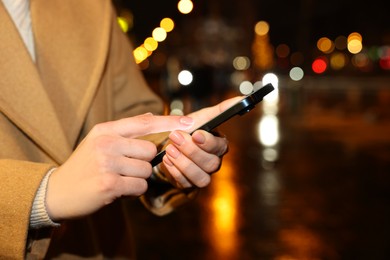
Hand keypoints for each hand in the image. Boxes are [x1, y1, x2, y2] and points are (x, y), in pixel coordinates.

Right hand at [46, 113, 193, 220]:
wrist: (57, 191)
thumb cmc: (84, 165)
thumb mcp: (99, 141)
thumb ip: (126, 130)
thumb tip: (152, 117)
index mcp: (106, 129)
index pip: (144, 122)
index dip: (169, 122)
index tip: (191, 122)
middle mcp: (106, 143)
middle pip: (150, 149)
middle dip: (145, 162)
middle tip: (127, 168)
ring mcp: (107, 163)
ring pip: (146, 169)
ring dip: (138, 178)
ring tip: (119, 179)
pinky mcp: (109, 184)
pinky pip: (140, 185)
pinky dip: (133, 190)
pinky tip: (118, 189)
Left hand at [161, 96, 242, 187]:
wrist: (166, 146)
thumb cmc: (187, 130)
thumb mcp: (201, 117)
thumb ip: (220, 109)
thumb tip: (242, 99)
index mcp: (218, 145)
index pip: (220, 146)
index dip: (208, 142)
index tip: (196, 133)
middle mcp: (214, 162)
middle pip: (210, 163)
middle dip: (191, 151)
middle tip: (174, 137)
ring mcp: (203, 175)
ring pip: (201, 177)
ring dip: (183, 163)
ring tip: (169, 150)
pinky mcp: (189, 185)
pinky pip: (185, 184)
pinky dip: (174, 172)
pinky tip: (166, 160)